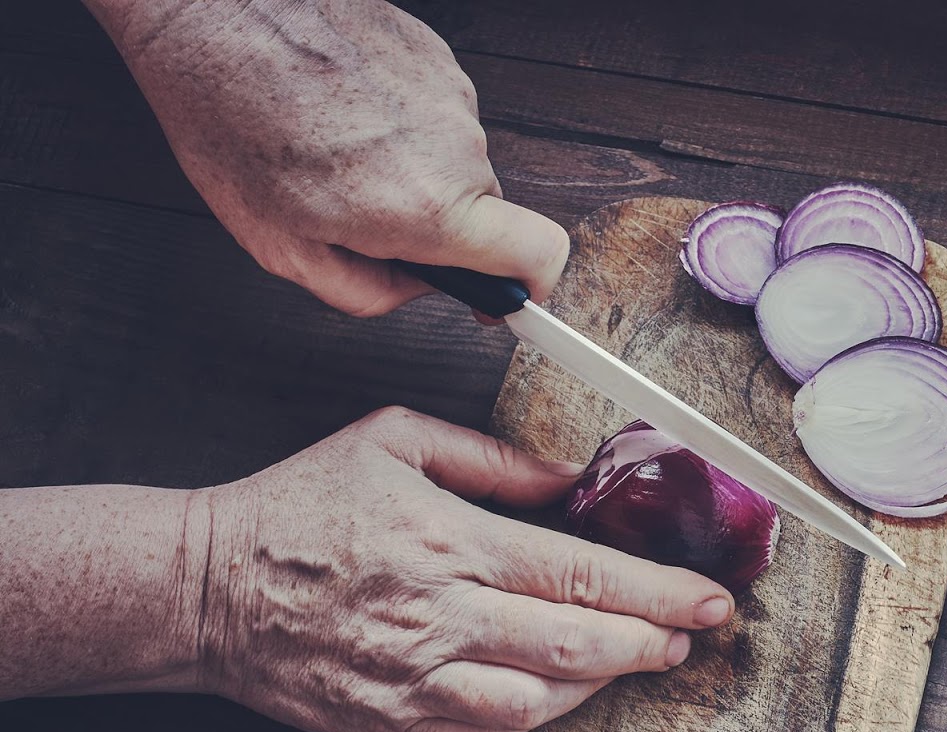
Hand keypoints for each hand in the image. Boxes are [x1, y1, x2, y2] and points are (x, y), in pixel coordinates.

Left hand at [88, 0, 565, 315]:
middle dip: (432, 223)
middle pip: (482, 211)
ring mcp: (451, 94)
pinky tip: (337, 108)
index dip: (533, 284)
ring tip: (332, 146)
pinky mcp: (436, 55)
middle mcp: (456, 148)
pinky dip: (396, 122)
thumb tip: (409, 291)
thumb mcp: (280, 248)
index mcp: (427, 207)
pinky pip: (435, 112)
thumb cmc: (230, 119)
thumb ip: (362, 292)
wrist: (212, 12)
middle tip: (357, 209)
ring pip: (454, 161)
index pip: (540, 254)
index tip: (506, 295)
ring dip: (408, 168)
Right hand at [196, 408, 733, 731]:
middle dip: (653, 641)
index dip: (660, 590)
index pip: (582, 572)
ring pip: (543, 701)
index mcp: (448, 541)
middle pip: (580, 644)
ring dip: (605, 684)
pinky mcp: (396, 727)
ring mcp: (418, 682)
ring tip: (638, 657)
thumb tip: (575, 479)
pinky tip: (563, 691)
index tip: (711, 597)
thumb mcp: (394, 442)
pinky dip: (540, 717)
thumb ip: (495, 460)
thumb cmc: (301, 506)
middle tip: (691, 634)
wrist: (204, 590)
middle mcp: (441, 618)